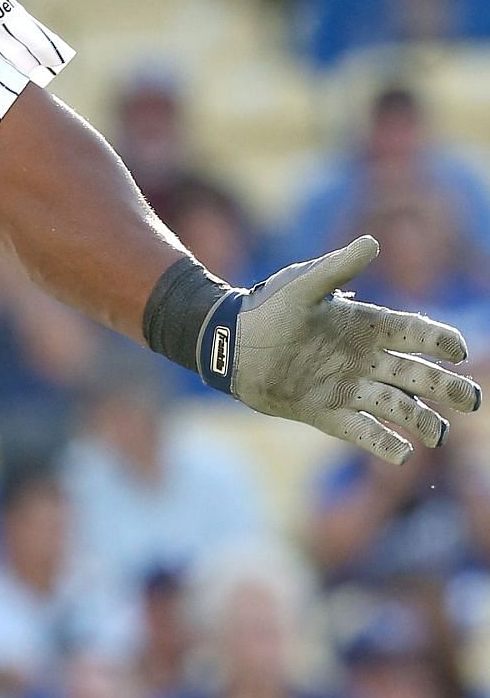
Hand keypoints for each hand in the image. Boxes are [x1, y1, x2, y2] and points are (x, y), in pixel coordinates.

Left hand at [227, 236, 480, 463]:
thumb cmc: (267, 307)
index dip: (441, 342)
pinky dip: (382, 443)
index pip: (416, 333)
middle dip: (446, 388)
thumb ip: (338, 268)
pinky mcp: (327, 413)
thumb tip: (372, 242)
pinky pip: (362, 431)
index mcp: (367, 325)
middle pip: (417, 375)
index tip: (459, 352)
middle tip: (472, 401)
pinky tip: (404, 455)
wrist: (231, 345)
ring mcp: (348, 387)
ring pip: (396, 406)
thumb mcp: (303, 284)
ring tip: (439, 436)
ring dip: (421, 420)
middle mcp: (364, 359)